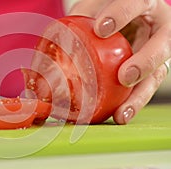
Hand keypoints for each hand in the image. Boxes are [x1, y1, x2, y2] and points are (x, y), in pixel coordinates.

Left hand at [69, 0, 170, 123]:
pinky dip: (131, 102)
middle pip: (162, 45)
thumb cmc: (107, 9)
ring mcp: (157, 50)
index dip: (121, 15)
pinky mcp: (152, 70)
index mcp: (145, 4)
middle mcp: (159, 27)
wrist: (125, 15)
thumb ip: (82, 16)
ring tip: (122, 113)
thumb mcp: (95, 6)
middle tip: (125, 77)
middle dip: (144, 62)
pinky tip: (118, 115)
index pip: (137, 4)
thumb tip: (55, 39)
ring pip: (157, 74)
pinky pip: (145, 87)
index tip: (100, 29)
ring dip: (139, 96)